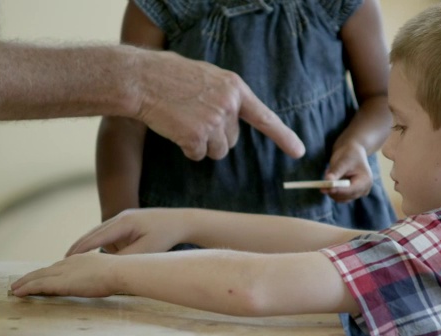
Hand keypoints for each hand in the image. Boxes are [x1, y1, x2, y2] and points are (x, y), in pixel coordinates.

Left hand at [11, 253, 118, 297]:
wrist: (120, 271)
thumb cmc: (121, 272)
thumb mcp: (109, 270)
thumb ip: (100, 273)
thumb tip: (104, 278)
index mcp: (82, 259)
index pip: (61, 266)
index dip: (49, 272)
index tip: (41, 276)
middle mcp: (70, 262)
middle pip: (47, 269)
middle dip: (33, 275)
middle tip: (21, 282)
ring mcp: (65, 271)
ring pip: (39, 276)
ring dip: (25, 282)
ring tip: (15, 288)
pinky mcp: (61, 281)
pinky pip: (39, 285)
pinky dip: (27, 288)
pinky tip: (18, 292)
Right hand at [66, 209, 182, 255]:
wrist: (180, 221)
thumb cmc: (165, 236)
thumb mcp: (146, 251)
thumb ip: (126, 260)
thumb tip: (105, 268)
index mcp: (123, 222)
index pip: (95, 237)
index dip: (80, 250)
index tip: (65, 260)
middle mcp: (120, 217)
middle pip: (92, 234)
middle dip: (78, 248)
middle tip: (62, 262)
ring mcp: (123, 218)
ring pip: (101, 236)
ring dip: (95, 248)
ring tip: (77, 263)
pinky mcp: (127, 223)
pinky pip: (111, 237)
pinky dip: (107, 246)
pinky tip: (108, 256)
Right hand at [131, 51, 304, 160]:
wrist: (141, 79)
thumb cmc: (168, 75)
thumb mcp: (206, 76)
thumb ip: (224, 95)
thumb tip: (232, 118)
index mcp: (234, 88)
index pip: (265, 117)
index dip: (283, 136)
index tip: (299, 151)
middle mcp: (229, 105)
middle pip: (232, 140)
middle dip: (216, 136)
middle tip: (193, 119)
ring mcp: (214, 121)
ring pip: (217, 151)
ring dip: (202, 144)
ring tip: (183, 123)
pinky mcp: (197, 136)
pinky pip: (198, 155)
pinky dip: (187, 149)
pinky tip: (175, 130)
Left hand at [321, 142, 372, 202]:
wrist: (352, 152)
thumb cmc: (349, 154)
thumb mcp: (342, 162)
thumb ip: (335, 172)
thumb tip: (327, 181)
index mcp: (365, 180)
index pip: (351, 190)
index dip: (338, 190)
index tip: (325, 188)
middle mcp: (364, 189)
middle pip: (345, 196)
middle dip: (333, 189)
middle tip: (324, 178)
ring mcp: (358, 193)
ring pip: (340, 198)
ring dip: (332, 188)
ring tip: (330, 173)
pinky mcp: (351, 194)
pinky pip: (339, 196)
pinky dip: (333, 189)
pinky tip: (333, 178)